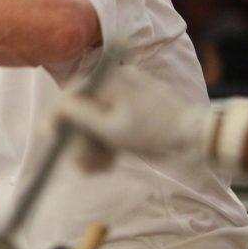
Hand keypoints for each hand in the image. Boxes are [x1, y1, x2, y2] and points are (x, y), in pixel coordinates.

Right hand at [52, 65, 213, 169]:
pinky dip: (109, 141)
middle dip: (80, 139)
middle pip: (84, 110)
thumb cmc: (153, 132)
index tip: (49, 136)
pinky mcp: (139, 108)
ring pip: (99, 119)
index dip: (58, 117)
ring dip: (94, 145)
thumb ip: (79, 116)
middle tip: (81, 164)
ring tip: (98, 168)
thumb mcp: (110, 128)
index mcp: (110, 80)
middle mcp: (118, 81)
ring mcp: (130, 94)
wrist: (198, 138)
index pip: (72, 94)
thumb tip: (58, 108)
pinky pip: (114, 122)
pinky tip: (110, 162)